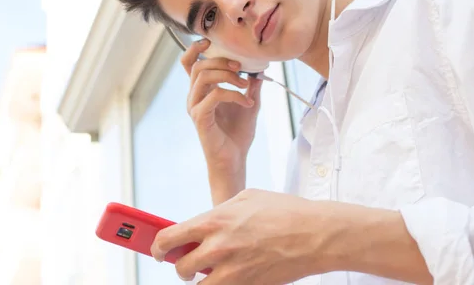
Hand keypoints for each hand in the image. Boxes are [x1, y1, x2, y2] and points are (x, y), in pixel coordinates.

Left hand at [151, 189, 335, 283]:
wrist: (315, 234)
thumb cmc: (283, 211)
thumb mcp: (246, 198)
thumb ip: (219, 211)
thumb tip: (204, 223)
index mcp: (213, 221)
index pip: (168, 238)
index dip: (158, 247)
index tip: (159, 251)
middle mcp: (217, 248)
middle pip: (180, 268)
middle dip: (180, 266)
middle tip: (187, 262)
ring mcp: (232, 271)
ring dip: (199, 280)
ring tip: (209, 272)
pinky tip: (230, 275)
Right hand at [181, 40, 262, 177]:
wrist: (234, 159)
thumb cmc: (237, 133)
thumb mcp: (249, 103)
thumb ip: (251, 86)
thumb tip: (260, 68)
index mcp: (201, 90)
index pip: (189, 63)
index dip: (196, 48)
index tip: (212, 42)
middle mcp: (194, 96)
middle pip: (199, 66)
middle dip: (221, 61)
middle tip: (242, 68)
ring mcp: (195, 107)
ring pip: (203, 77)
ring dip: (228, 76)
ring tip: (246, 85)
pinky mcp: (200, 118)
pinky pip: (214, 96)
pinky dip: (234, 95)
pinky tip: (247, 104)